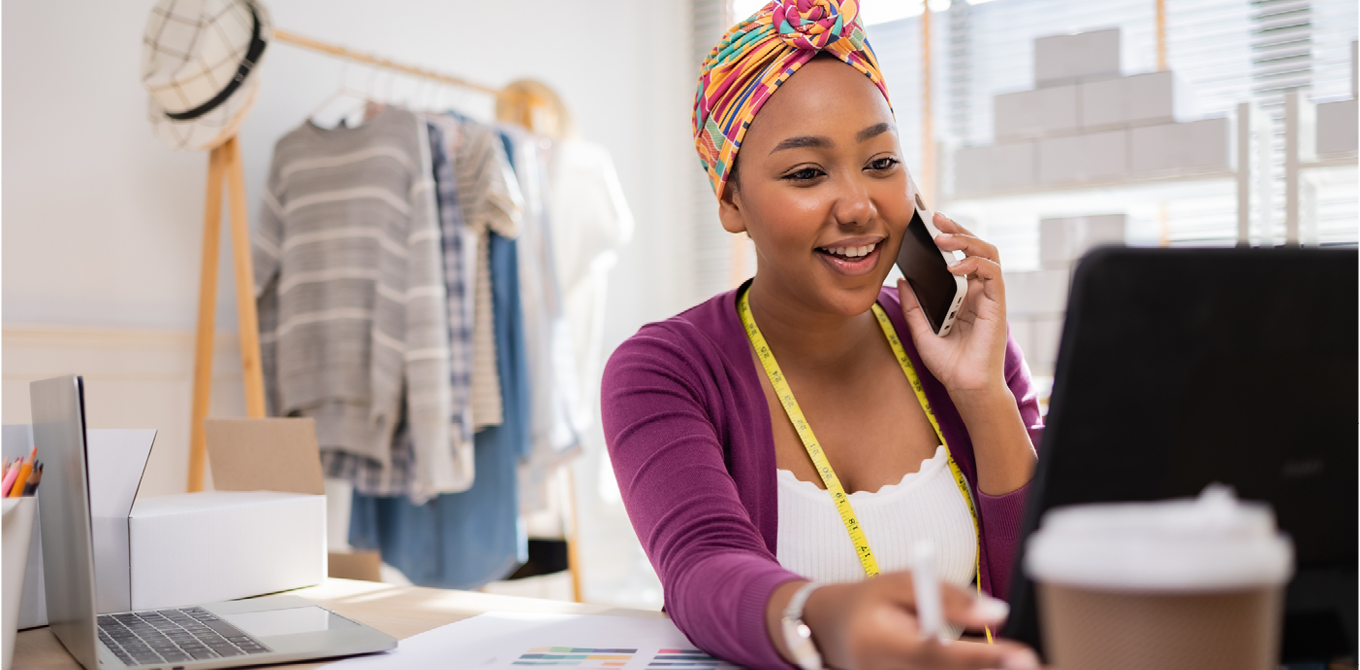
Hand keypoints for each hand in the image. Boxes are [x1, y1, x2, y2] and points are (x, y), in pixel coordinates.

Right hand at [800, 573, 1038, 669]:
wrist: (832, 630)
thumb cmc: (871, 601)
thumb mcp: (901, 583)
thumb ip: (949, 596)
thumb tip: (999, 615)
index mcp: (879, 643)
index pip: (935, 654)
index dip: (980, 658)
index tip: (1021, 656)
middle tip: (1034, 665)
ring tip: (1021, 665)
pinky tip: (991, 665)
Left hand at [896, 213, 1007, 397]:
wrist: (966, 388)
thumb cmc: (950, 364)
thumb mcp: (922, 332)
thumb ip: (914, 307)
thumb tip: (902, 280)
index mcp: (963, 296)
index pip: (960, 256)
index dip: (948, 238)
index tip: (928, 225)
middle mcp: (978, 292)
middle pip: (975, 248)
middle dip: (957, 230)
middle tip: (936, 218)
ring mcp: (989, 297)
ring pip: (988, 254)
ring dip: (966, 241)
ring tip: (943, 239)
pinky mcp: (997, 305)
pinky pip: (992, 274)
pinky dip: (974, 264)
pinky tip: (954, 267)